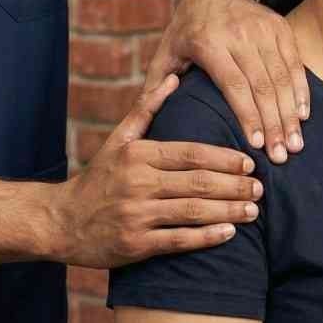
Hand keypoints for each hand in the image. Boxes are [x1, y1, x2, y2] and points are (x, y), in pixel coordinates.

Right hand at [49, 74, 262, 267]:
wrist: (62, 221)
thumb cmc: (98, 178)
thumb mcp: (118, 139)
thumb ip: (146, 108)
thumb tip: (172, 77)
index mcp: (137, 155)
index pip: (190, 153)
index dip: (223, 157)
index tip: (249, 161)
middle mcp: (137, 183)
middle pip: (197, 183)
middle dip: (234, 185)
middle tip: (261, 186)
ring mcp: (136, 215)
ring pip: (192, 212)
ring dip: (227, 211)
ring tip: (253, 210)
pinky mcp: (136, 245)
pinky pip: (179, 241)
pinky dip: (206, 237)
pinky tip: (229, 233)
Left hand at [145, 0, 307, 162]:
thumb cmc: (186, 28)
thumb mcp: (165, 51)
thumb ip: (155, 85)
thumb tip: (140, 120)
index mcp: (208, 43)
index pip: (234, 85)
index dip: (248, 115)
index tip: (258, 145)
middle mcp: (238, 34)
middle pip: (262, 85)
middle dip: (275, 123)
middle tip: (282, 156)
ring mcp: (261, 28)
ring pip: (281, 76)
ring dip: (290, 112)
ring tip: (295, 144)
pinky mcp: (279, 26)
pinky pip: (294, 62)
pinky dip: (301, 89)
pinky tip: (303, 115)